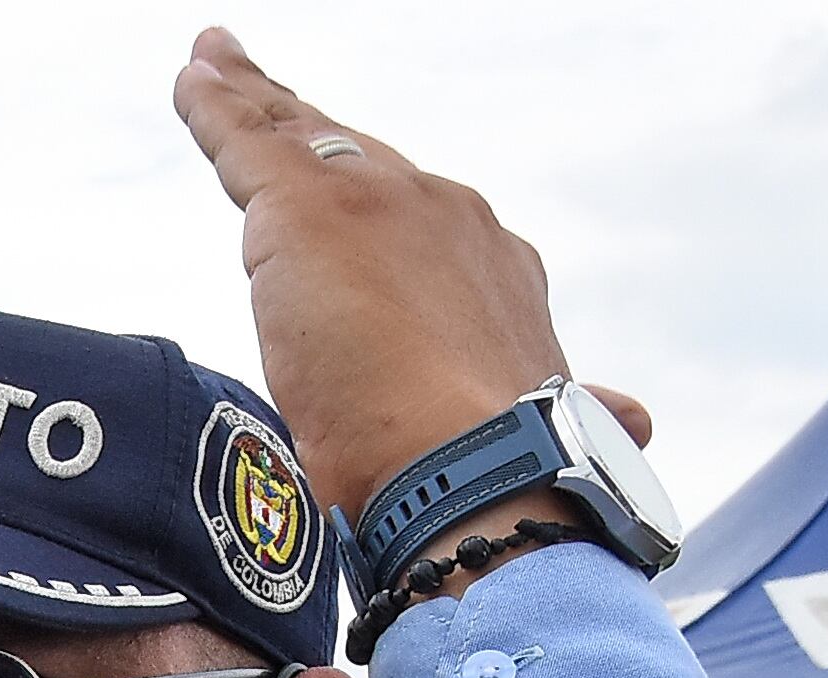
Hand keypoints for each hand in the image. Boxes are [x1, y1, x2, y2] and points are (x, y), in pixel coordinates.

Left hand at [170, 28, 651, 520]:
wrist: (473, 461)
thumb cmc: (499, 463)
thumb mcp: (534, 419)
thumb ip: (581, 406)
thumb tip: (635, 420)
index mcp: (488, 263)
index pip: (414, 217)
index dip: (378, 200)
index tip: (357, 193)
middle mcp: (440, 214)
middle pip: (355, 155)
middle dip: (307, 122)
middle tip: (261, 88)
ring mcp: (375, 202)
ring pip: (296, 136)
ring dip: (249, 99)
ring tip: (211, 64)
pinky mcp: (307, 210)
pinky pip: (245, 144)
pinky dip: (213, 110)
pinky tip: (192, 79)